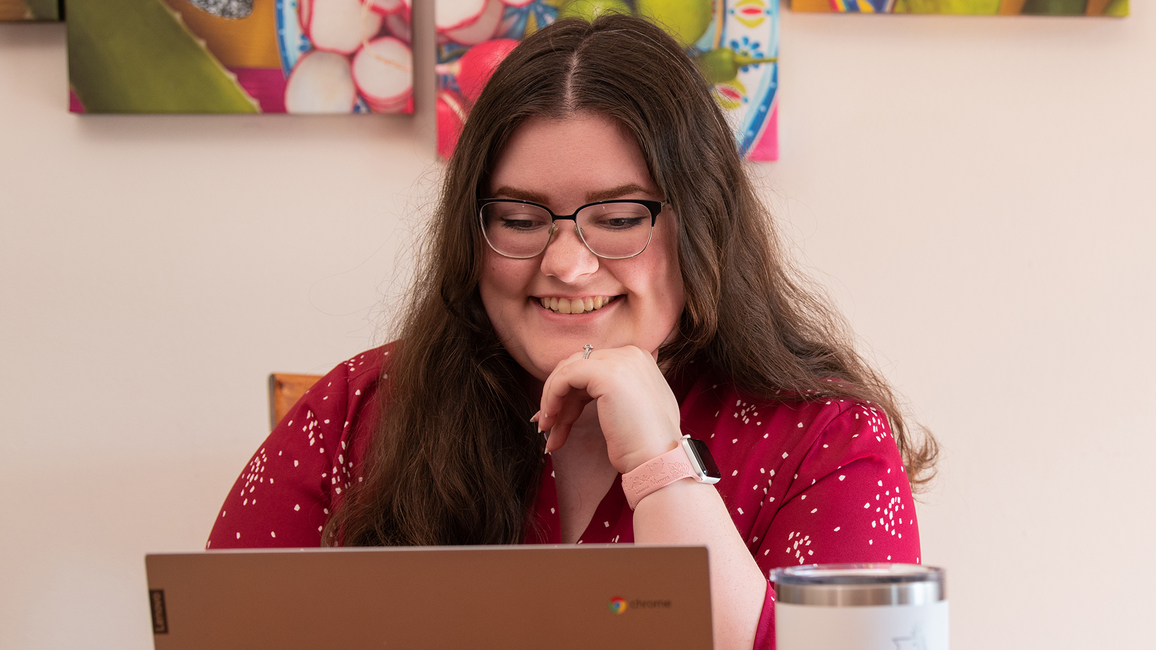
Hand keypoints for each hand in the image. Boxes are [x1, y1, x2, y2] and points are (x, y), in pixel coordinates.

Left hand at [535, 345, 682, 473]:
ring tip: (548, 430)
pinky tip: (550, 419)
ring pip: (568, 370)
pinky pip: (564, 377)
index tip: (557, 418)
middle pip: (579, 368)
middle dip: (560, 397)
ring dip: (552, 400)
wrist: (658, 460)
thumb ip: (612, 394)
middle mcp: (631, 354)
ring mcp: (619, 360)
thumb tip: (575, 398)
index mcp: (639, 360)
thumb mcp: (631, 409)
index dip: (571, 393)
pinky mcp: (605, 373)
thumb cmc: (645, 445)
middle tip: (549, 425)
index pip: (593, 368)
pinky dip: (551, 396)